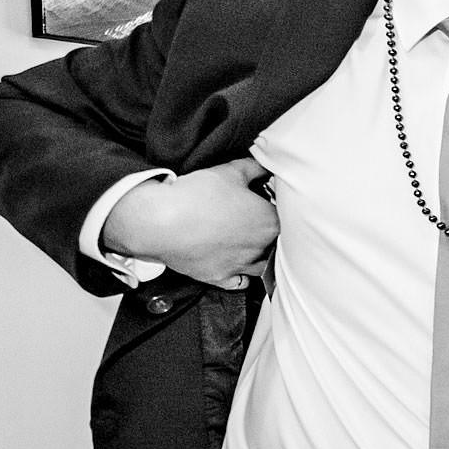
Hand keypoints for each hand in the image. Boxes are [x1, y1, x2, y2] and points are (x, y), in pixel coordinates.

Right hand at [102, 157, 276, 288]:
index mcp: (269, 222)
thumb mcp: (229, 172)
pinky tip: (238, 266)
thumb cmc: (197, 195)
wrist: (161, 221)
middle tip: (259, 223)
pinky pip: (240, 282)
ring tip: (252, 246)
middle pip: (278, 244)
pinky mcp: (219, 278)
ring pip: (264, 266)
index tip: (270, 203)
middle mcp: (260, 248)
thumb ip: (253, 168)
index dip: (279, 209)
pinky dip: (242, 276)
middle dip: (273, 234)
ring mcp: (241, 265)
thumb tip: (264, 166)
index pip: (288, 217)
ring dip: (262, 257)